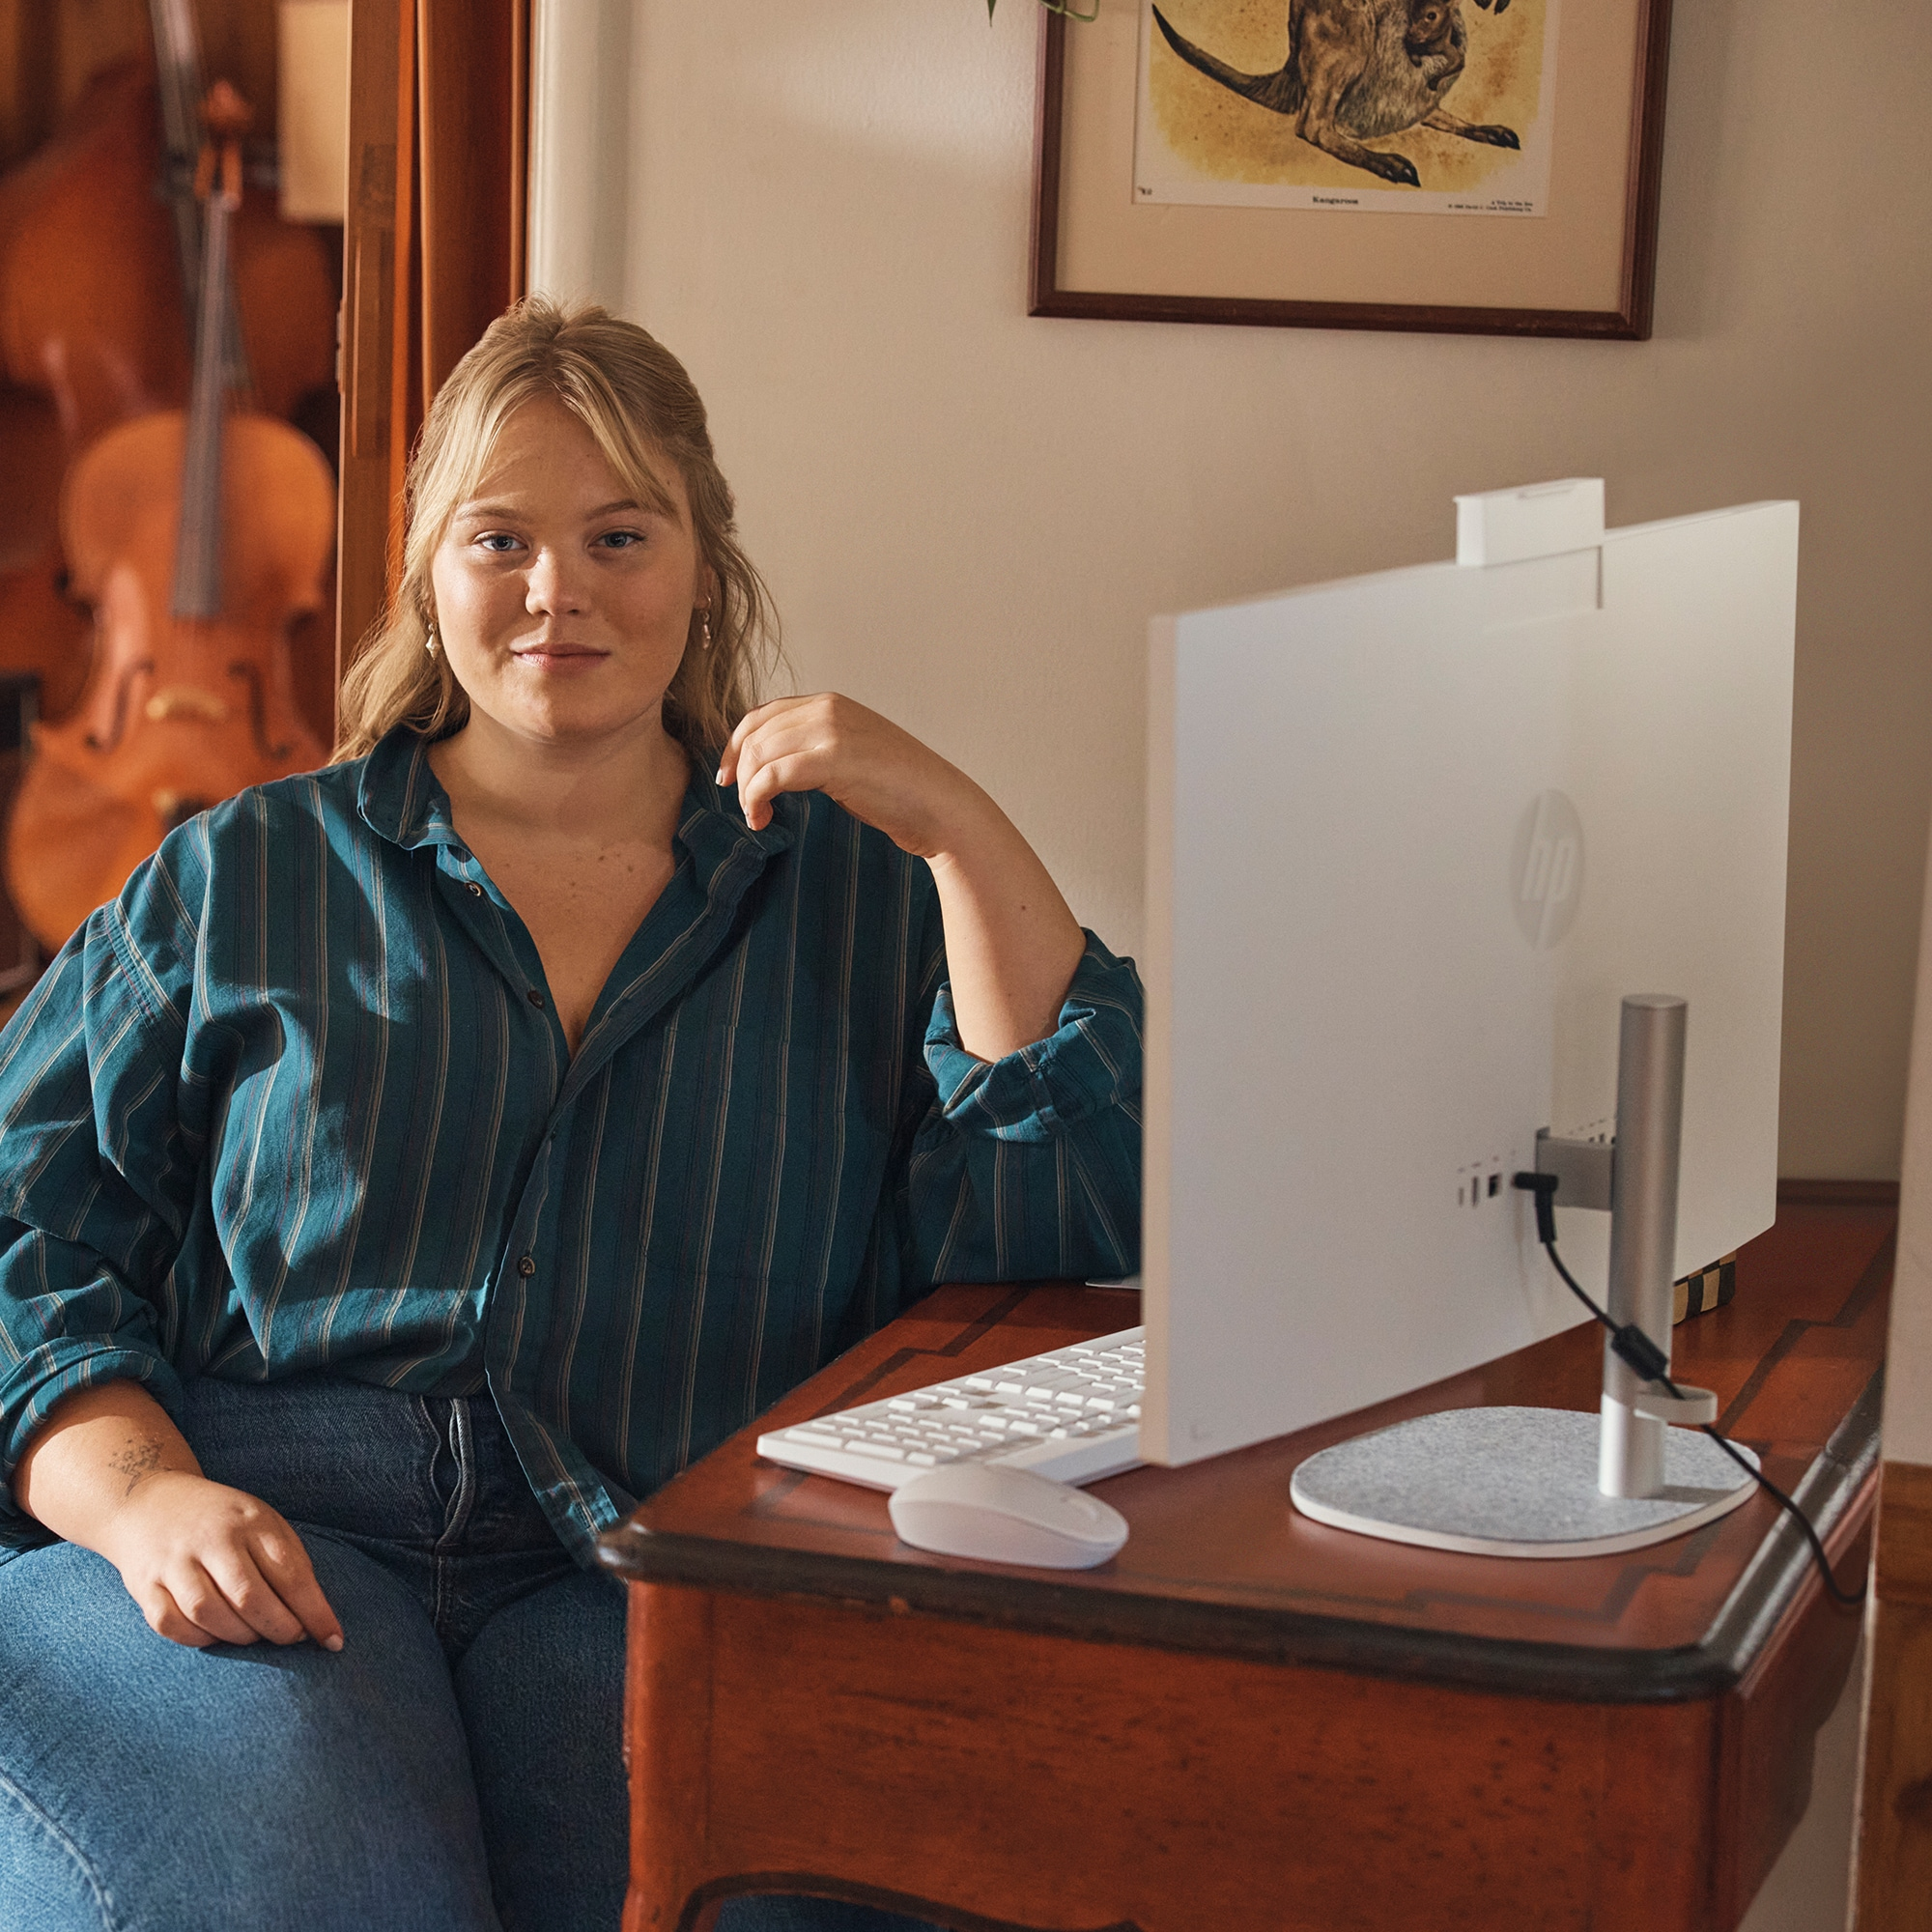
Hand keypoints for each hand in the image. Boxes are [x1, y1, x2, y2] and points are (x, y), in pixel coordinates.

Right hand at [93, 1469, 344, 1651]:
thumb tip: (316, 1619)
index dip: (314, 1612)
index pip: (290, 1572)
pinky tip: (216, 1635)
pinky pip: (172, 1624)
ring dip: (240, 1636)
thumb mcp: (262, 1523)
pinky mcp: (144, 1584)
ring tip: (255, 1636)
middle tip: (292, 1638)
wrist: (149, 1501)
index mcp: (252, 1521)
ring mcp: (174, 1561)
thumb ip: (288, 1564)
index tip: (333, 1640)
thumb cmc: (222, 1521)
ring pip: (209, 1613)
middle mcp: (213, 1539)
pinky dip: (199, 1639)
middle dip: (279, 1628)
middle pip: (250, 1597)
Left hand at [717, 695, 991, 856]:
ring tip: (756, 816)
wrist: (941, 806)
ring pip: (758, 754)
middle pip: (754, 734)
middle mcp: (827, 708)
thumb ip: (815, 749)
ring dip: (747, 790)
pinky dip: (757, 799)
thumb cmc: (900, 791)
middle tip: (741, 804)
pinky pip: (773, 775)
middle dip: (738, 771)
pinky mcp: (833, 759)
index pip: (762, 714)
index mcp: (830, 703)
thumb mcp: (851, 757)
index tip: (727, 776)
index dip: (734, 745)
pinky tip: (763, 819)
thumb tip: (773, 767)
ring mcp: (831, 730)